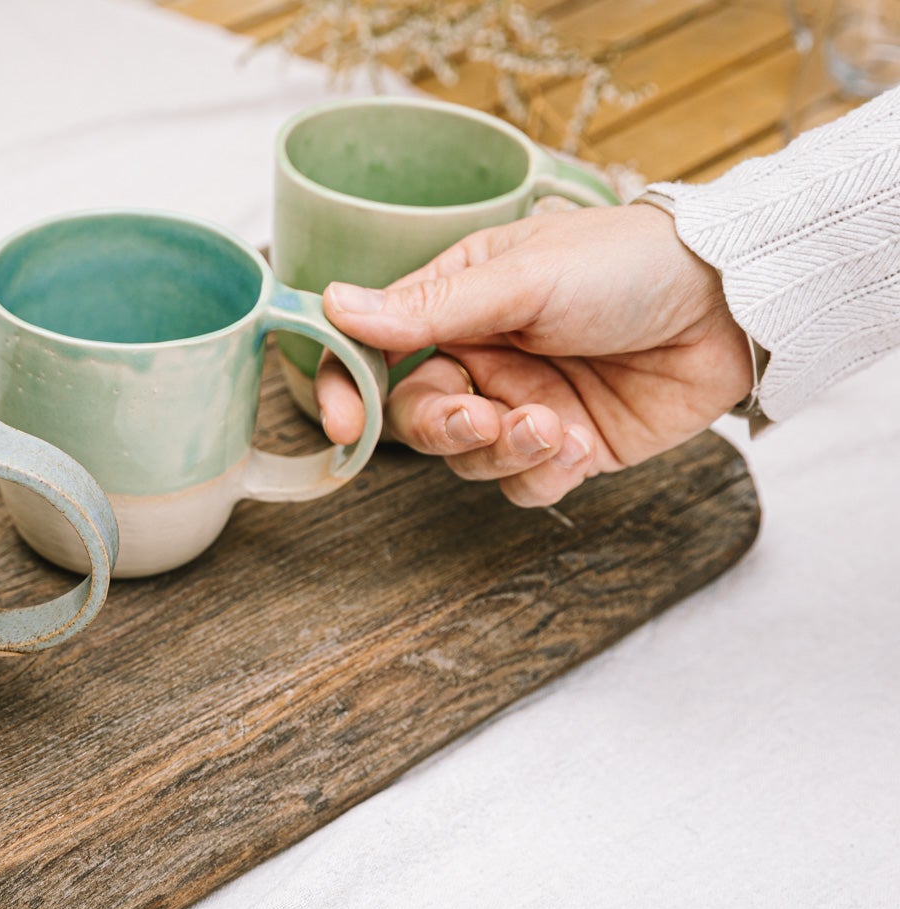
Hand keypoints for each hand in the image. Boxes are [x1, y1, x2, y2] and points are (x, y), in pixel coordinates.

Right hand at [313, 203, 753, 506]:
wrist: (733, 303)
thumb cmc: (630, 264)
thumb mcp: (524, 278)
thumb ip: (430, 306)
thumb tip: (334, 305)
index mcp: (457, 302)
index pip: (374, 349)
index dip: (348, 388)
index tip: (343, 425)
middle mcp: (482, 357)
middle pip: (416, 417)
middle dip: (442, 427)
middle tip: (480, 419)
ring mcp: (523, 405)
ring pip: (468, 459)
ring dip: (501, 451)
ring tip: (552, 425)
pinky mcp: (568, 448)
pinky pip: (523, 486)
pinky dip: (541, 475)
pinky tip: (578, 445)